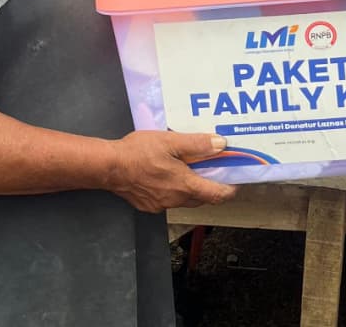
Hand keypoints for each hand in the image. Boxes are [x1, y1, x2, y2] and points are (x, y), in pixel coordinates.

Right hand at [107, 130, 235, 211]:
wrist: (108, 167)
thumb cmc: (139, 152)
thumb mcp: (171, 142)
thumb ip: (197, 144)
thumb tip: (221, 145)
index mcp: (185, 186)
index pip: (217, 195)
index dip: (230, 189)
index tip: (237, 180)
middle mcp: (175, 200)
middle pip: (202, 198)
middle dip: (211, 186)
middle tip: (215, 169)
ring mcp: (160, 205)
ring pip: (185, 199)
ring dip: (192, 187)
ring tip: (192, 169)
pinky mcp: (148, 205)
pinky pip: (169, 199)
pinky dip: (175, 189)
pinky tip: (169, 174)